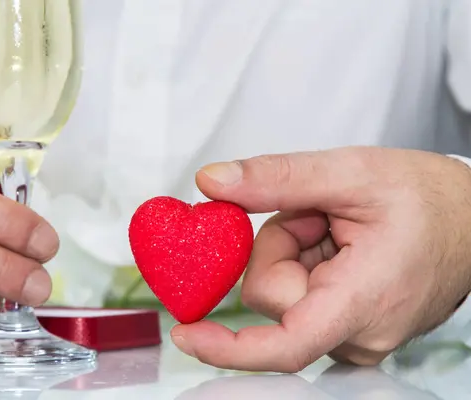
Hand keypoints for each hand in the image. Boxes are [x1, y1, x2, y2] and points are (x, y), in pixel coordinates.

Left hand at [171, 147, 470, 371]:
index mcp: (363, 301)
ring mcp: (353, 337)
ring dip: (294, 250)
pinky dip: (304, 264)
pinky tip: (337, 246)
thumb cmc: (428, 198)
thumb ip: (275, 178)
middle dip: (280, 243)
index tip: (186, 335)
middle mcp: (358, 335)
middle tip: (320, 216)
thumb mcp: (351, 171)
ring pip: (280, 293)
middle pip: (269, 294)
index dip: (228, 346)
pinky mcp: (346, 331)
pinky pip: (296, 299)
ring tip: (337, 229)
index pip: (285, 346)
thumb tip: (212, 182)